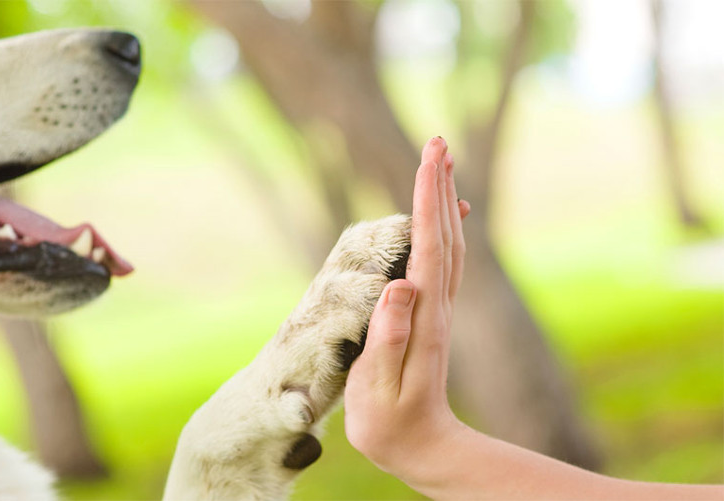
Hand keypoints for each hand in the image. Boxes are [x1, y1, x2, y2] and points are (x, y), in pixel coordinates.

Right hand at [344, 136, 467, 487]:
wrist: (424, 448)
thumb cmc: (392, 424)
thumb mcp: (381, 386)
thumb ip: (390, 336)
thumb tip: (401, 284)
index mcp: (424, 317)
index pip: (428, 247)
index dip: (426, 200)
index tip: (428, 157)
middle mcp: (438, 306)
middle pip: (444, 235)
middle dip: (438, 186)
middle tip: (437, 142)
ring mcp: (439, 310)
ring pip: (448, 244)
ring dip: (442, 202)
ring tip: (438, 166)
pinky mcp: (433, 316)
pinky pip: (442, 262)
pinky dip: (441, 229)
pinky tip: (438, 218)